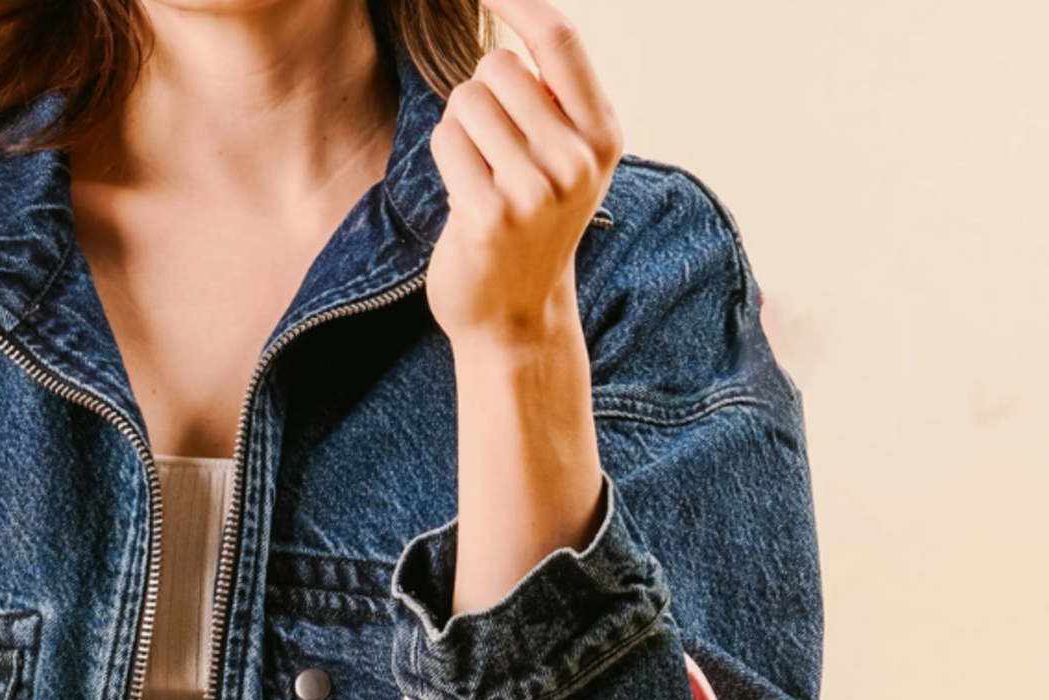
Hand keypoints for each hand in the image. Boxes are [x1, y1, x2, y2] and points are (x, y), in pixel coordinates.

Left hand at [427, 1, 622, 352]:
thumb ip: (554, 97)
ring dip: (461, 127)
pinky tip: (465, 196)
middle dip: (482, 92)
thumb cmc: (535, 225)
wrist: (518, 319)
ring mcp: (533, 191)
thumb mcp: (567, 158)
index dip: (517, 1)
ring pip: (467, 101)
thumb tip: (513, 21)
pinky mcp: (488, 215)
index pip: (560, 39)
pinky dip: (446, 157)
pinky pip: (446, 141)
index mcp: (602, 135)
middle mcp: (575, 160)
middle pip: (499, 66)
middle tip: (494, 146)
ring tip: (482, 172)